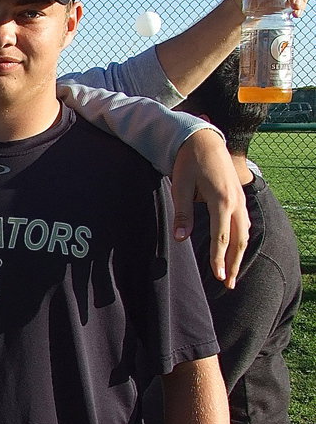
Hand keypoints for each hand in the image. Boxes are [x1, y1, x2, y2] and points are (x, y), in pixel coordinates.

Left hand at [171, 126, 248, 286]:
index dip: (219, 259)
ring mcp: (240, 198)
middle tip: (227, 284)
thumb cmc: (189, 162)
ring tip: (231, 273)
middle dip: (233, 263)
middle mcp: (235, 201)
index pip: (221, 237)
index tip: (216, 276)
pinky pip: (244, 223)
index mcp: (220, 200)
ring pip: (244, 232)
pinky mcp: (239, 196)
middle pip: (239, 239)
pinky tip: (235, 249)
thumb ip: (182, 214)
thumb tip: (180, 239)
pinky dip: (241, 239)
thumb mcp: (180, 186)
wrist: (203, 139)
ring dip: (239, 254)